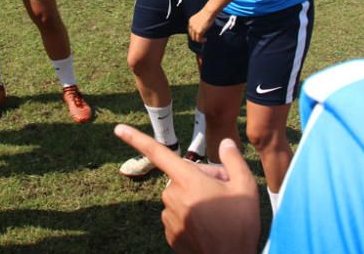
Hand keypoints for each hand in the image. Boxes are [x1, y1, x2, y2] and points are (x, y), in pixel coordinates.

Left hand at [114, 125, 259, 253]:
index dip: (136, 139)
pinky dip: (191, 216)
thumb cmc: (240, 225)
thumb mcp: (246, 187)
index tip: (118, 129)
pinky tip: (209, 225)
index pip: (158, 153)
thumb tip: (225, 143)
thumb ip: (233, 160)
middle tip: (224, 192)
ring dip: (196, 198)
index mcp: (188, 181)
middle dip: (200, 179)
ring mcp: (169, 217)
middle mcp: (173, 196)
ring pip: (181, 197)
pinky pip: (178, 215)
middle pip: (183, 176)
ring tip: (219, 212)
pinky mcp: (170, 234)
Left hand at [188, 9, 215, 42]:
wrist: (208, 12)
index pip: (190, 30)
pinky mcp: (198, 31)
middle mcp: (191, 25)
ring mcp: (194, 29)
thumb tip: (202, 29)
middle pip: (191, 35)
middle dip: (196, 37)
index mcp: (190, 21)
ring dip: (199, 40)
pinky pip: (199, 39)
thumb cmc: (207, 14)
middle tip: (201, 38)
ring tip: (204, 40)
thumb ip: (198, 23)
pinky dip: (202, 40)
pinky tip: (205, 39)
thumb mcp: (200, 18)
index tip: (198, 35)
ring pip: (195, 38)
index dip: (194, 34)